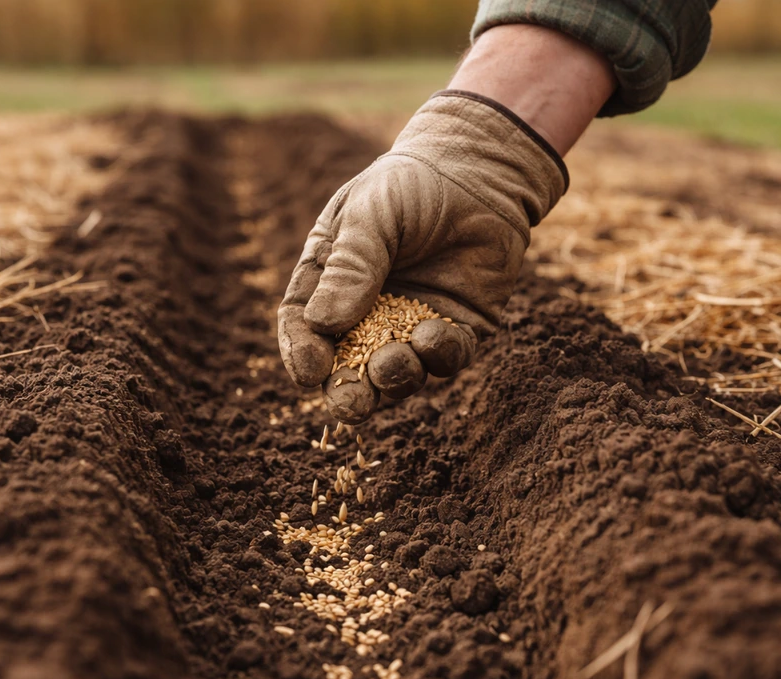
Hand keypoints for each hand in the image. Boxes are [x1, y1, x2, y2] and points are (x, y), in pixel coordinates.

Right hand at [278, 91, 566, 422]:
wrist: (478, 171)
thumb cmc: (410, 185)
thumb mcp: (369, 214)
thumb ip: (351, 265)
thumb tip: (324, 325)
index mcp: (328, 283)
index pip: (304, 326)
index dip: (302, 353)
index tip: (309, 372)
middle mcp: (367, 313)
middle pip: (347, 367)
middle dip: (347, 392)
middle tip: (350, 405)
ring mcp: (412, 325)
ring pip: (397, 373)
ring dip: (393, 376)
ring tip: (394, 361)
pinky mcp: (458, 329)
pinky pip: (446, 359)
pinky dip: (439, 355)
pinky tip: (434, 334)